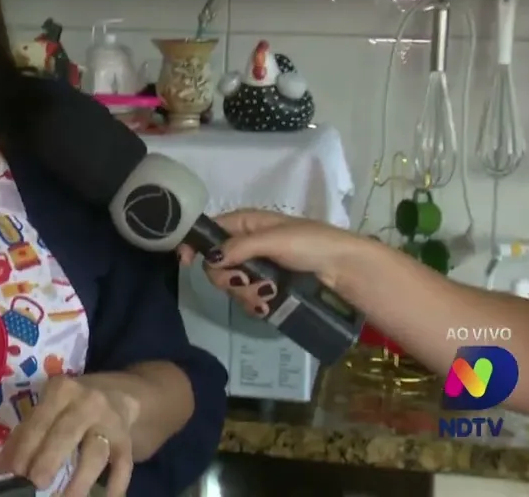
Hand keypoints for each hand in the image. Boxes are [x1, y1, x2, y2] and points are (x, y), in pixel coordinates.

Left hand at [0, 375, 137, 496]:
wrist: (120, 395)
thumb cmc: (74, 405)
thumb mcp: (50, 408)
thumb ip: (26, 434)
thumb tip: (1, 467)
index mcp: (61, 391)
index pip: (39, 421)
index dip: (25, 447)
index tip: (14, 472)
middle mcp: (87, 403)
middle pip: (66, 434)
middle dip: (49, 459)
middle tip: (36, 484)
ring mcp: (110, 422)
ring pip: (95, 452)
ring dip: (80, 480)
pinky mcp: (126, 442)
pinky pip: (123, 467)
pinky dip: (114, 487)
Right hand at [176, 209, 360, 316]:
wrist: (344, 268)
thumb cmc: (311, 243)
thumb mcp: (274, 239)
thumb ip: (240, 247)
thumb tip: (211, 258)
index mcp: (245, 224)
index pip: (208, 231)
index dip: (194, 244)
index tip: (185, 262)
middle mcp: (245, 245)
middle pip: (216, 265)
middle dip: (227, 277)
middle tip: (245, 281)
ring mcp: (256, 269)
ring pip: (231, 286)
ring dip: (245, 293)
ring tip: (269, 292)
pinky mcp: (266, 289)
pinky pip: (246, 300)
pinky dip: (255, 304)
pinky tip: (269, 303)